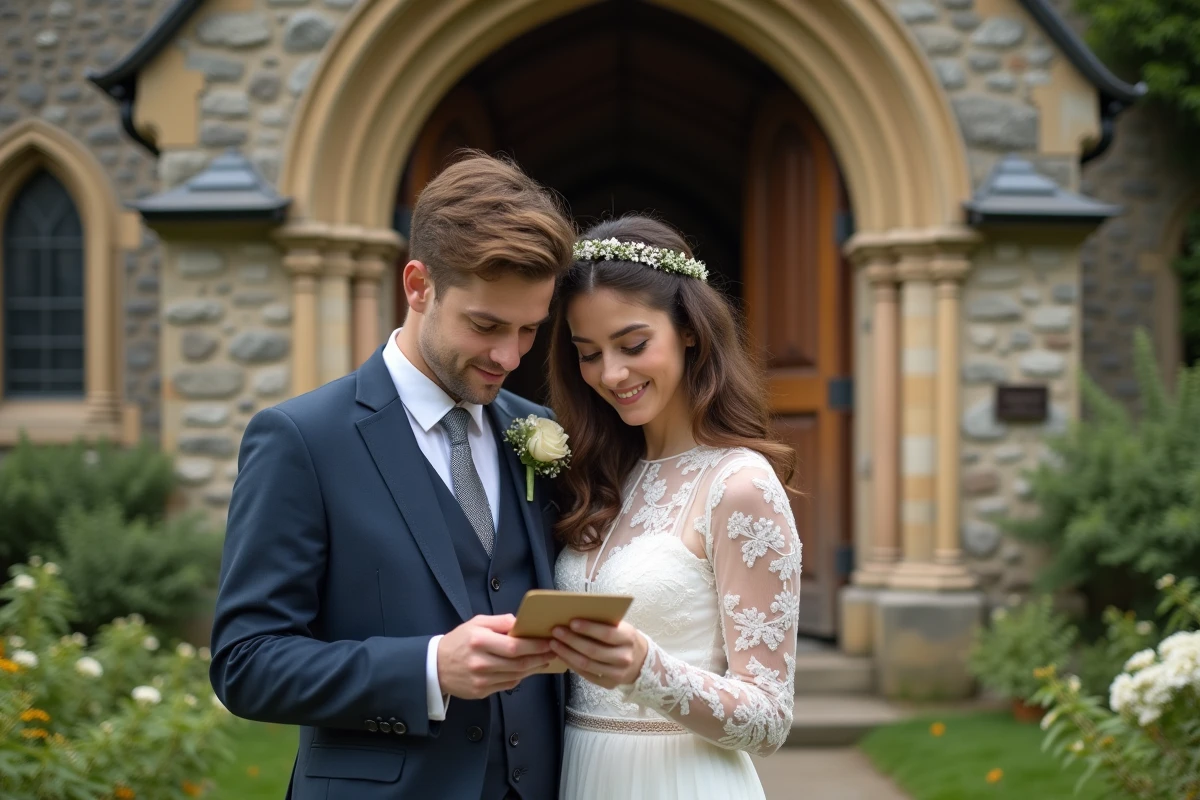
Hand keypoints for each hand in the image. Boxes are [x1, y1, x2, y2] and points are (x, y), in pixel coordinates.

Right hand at [437, 614, 554, 699]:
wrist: (435, 666)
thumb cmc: (459, 641)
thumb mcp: (476, 623)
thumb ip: (500, 622)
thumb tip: (522, 623)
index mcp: (479, 641)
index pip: (514, 646)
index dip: (535, 646)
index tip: (548, 641)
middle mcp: (480, 662)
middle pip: (518, 663)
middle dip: (539, 657)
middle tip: (552, 651)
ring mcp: (481, 680)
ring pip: (516, 676)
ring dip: (534, 668)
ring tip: (544, 660)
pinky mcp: (481, 692)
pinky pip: (508, 685)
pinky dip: (521, 677)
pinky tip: (527, 669)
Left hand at [549, 619, 647, 689]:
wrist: (641, 661)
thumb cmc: (623, 639)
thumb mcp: (621, 627)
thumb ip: (604, 623)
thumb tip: (575, 617)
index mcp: (628, 638)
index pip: (606, 634)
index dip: (588, 628)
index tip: (571, 622)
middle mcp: (624, 657)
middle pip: (593, 650)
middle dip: (571, 640)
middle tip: (556, 631)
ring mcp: (617, 673)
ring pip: (587, 664)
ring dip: (567, 653)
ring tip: (554, 644)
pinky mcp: (609, 684)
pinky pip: (587, 675)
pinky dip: (572, 665)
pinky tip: (562, 656)